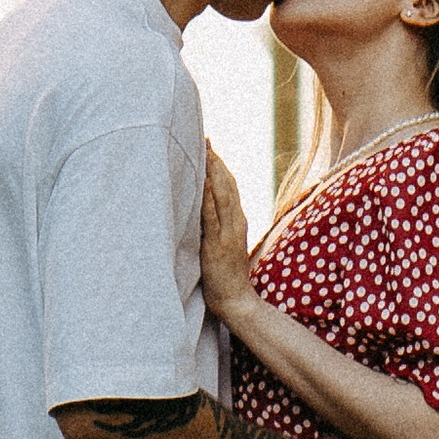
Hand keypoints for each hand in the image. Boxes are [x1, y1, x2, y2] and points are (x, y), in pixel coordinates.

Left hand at [200, 146, 255, 321]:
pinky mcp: (218, 245)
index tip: (209, 144)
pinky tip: (202, 181)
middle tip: (204, 138)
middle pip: (228, 183)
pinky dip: (208, 197)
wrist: (236, 301)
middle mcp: (236, 222)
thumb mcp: (223, 243)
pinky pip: (212, 217)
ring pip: (223, 195)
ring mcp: (228, 233)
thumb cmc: (225, 274)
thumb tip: (201, 207)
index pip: (230, 185)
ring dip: (214, 171)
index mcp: (237, 220)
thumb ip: (217, 225)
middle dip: (216, 160)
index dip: (220, 163)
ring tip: (204, 150)